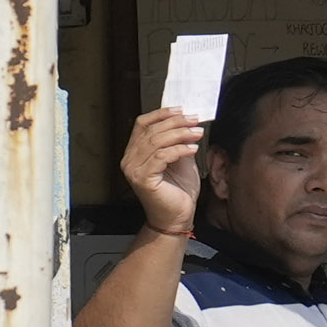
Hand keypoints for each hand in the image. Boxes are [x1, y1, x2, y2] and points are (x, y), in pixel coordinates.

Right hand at [120, 109, 204, 238]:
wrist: (176, 216)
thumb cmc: (177, 190)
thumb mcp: (180, 158)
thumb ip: (178, 141)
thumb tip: (187, 121)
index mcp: (135, 152)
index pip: (142, 124)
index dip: (161, 114)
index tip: (181, 109)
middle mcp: (129, 160)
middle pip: (151, 131)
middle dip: (176, 122)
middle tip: (195, 120)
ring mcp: (133, 170)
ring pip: (156, 142)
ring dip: (180, 134)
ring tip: (197, 133)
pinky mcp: (143, 179)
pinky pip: (161, 157)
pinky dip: (179, 150)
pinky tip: (193, 149)